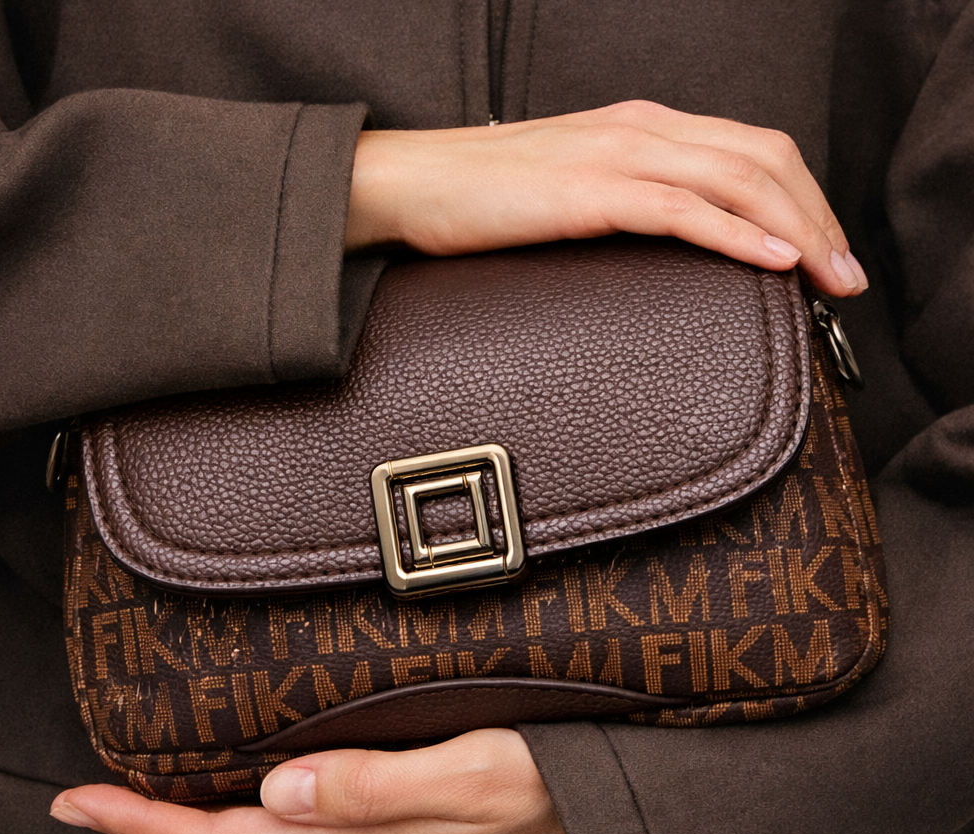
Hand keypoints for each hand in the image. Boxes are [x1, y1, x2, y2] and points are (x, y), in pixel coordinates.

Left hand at [49, 729, 578, 833]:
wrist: (610, 821)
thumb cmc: (548, 791)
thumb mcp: (467, 780)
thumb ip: (372, 790)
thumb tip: (278, 793)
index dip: (144, 827)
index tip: (79, 803)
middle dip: (150, 826)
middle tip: (90, 797)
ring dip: (194, 821)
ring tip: (149, 791)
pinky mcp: (394, 829)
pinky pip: (298, 830)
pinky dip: (250, 812)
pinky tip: (249, 785)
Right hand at [347, 99, 867, 297]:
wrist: (415, 181)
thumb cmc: (485, 195)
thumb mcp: (575, 188)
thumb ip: (628, 200)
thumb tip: (669, 242)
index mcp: (643, 127)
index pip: (751, 150)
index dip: (803, 198)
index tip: (825, 251)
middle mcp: (643, 128)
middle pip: (764, 159)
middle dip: (819, 217)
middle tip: (846, 276)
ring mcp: (618, 155)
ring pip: (738, 179)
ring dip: (797, 229)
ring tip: (828, 278)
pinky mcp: (591, 192)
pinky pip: (683, 208)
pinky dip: (738, 233)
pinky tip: (773, 260)